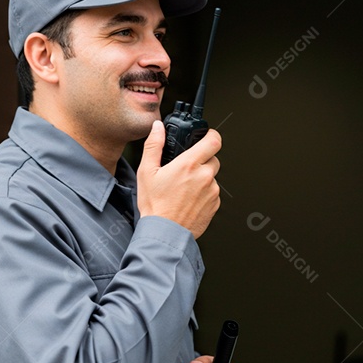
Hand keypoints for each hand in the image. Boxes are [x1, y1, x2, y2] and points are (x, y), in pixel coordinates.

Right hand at [136, 121, 221, 238]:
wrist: (165, 233)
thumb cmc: (155, 206)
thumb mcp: (147, 172)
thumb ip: (154, 146)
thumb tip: (158, 128)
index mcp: (189, 165)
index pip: (213, 140)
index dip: (211, 136)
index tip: (205, 137)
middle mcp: (204, 176)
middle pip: (213, 158)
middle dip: (202, 160)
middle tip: (186, 169)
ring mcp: (212, 191)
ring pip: (212, 176)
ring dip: (202, 178)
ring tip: (184, 189)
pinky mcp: (215, 205)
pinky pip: (213, 192)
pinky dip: (204, 193)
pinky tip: (189, 200)